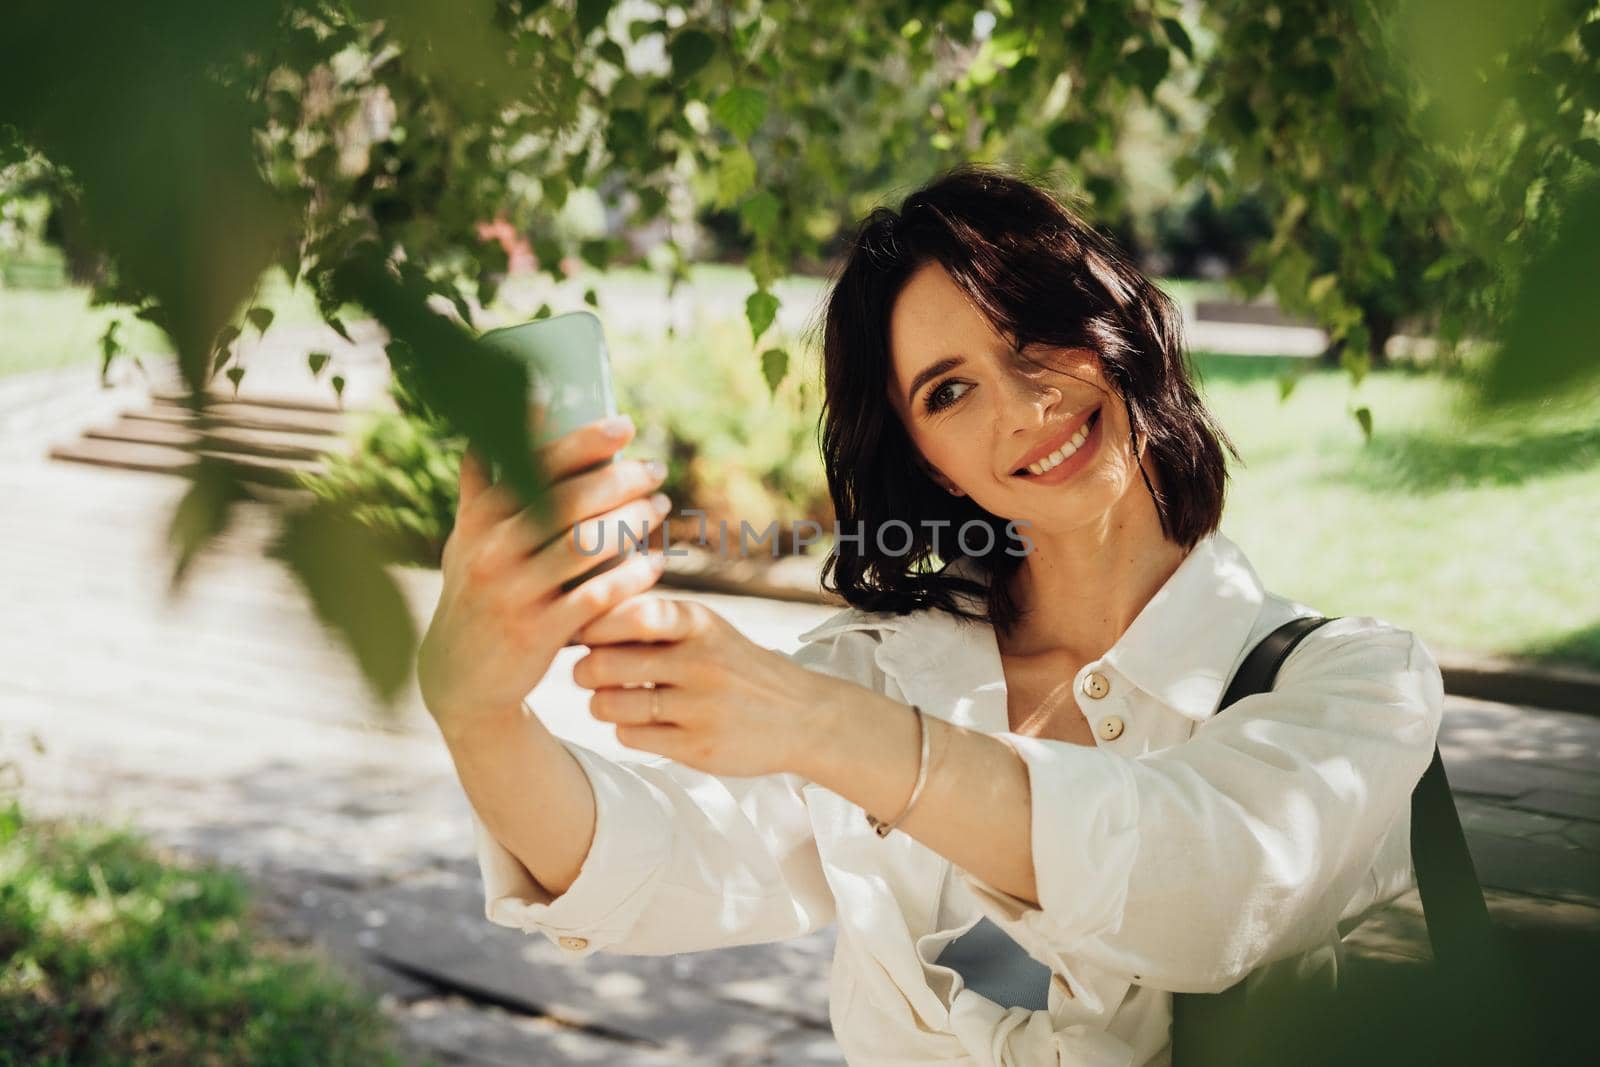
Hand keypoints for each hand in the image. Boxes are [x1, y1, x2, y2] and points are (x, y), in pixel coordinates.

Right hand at [416, 412, 673, 740]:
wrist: (460, 675)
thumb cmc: (475, 591)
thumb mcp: (467, 538)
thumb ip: (486, 482)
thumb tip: (516, 416)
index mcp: (480, 518)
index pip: (535, 465)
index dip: (584, 440)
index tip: (625, 425)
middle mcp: (492, 550)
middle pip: (568, 500)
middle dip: (621, 479)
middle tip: (656, 469)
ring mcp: (514, 591)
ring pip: (585, 545)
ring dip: (631, 521)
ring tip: (659, 506)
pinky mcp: (537, 632)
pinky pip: (595, 596)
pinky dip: (630, 576)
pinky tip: (655, 561)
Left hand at [569, 597, 839, 777]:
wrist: (802, 716)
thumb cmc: (737, 667)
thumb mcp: (707, 630)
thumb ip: (651, 620)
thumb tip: (577, 619)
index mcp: (698, 623)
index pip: (629, 614)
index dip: (593, 625)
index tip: (586, 634)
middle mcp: (700, 662)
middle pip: (604, 664)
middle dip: (584, 670)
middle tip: (587, 673)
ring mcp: (700, 708)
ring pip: (610, 705)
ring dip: (600, 704)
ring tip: (612, 700)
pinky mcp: (697, 748)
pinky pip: (629, 737)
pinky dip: (625, 729)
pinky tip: (641, 723)